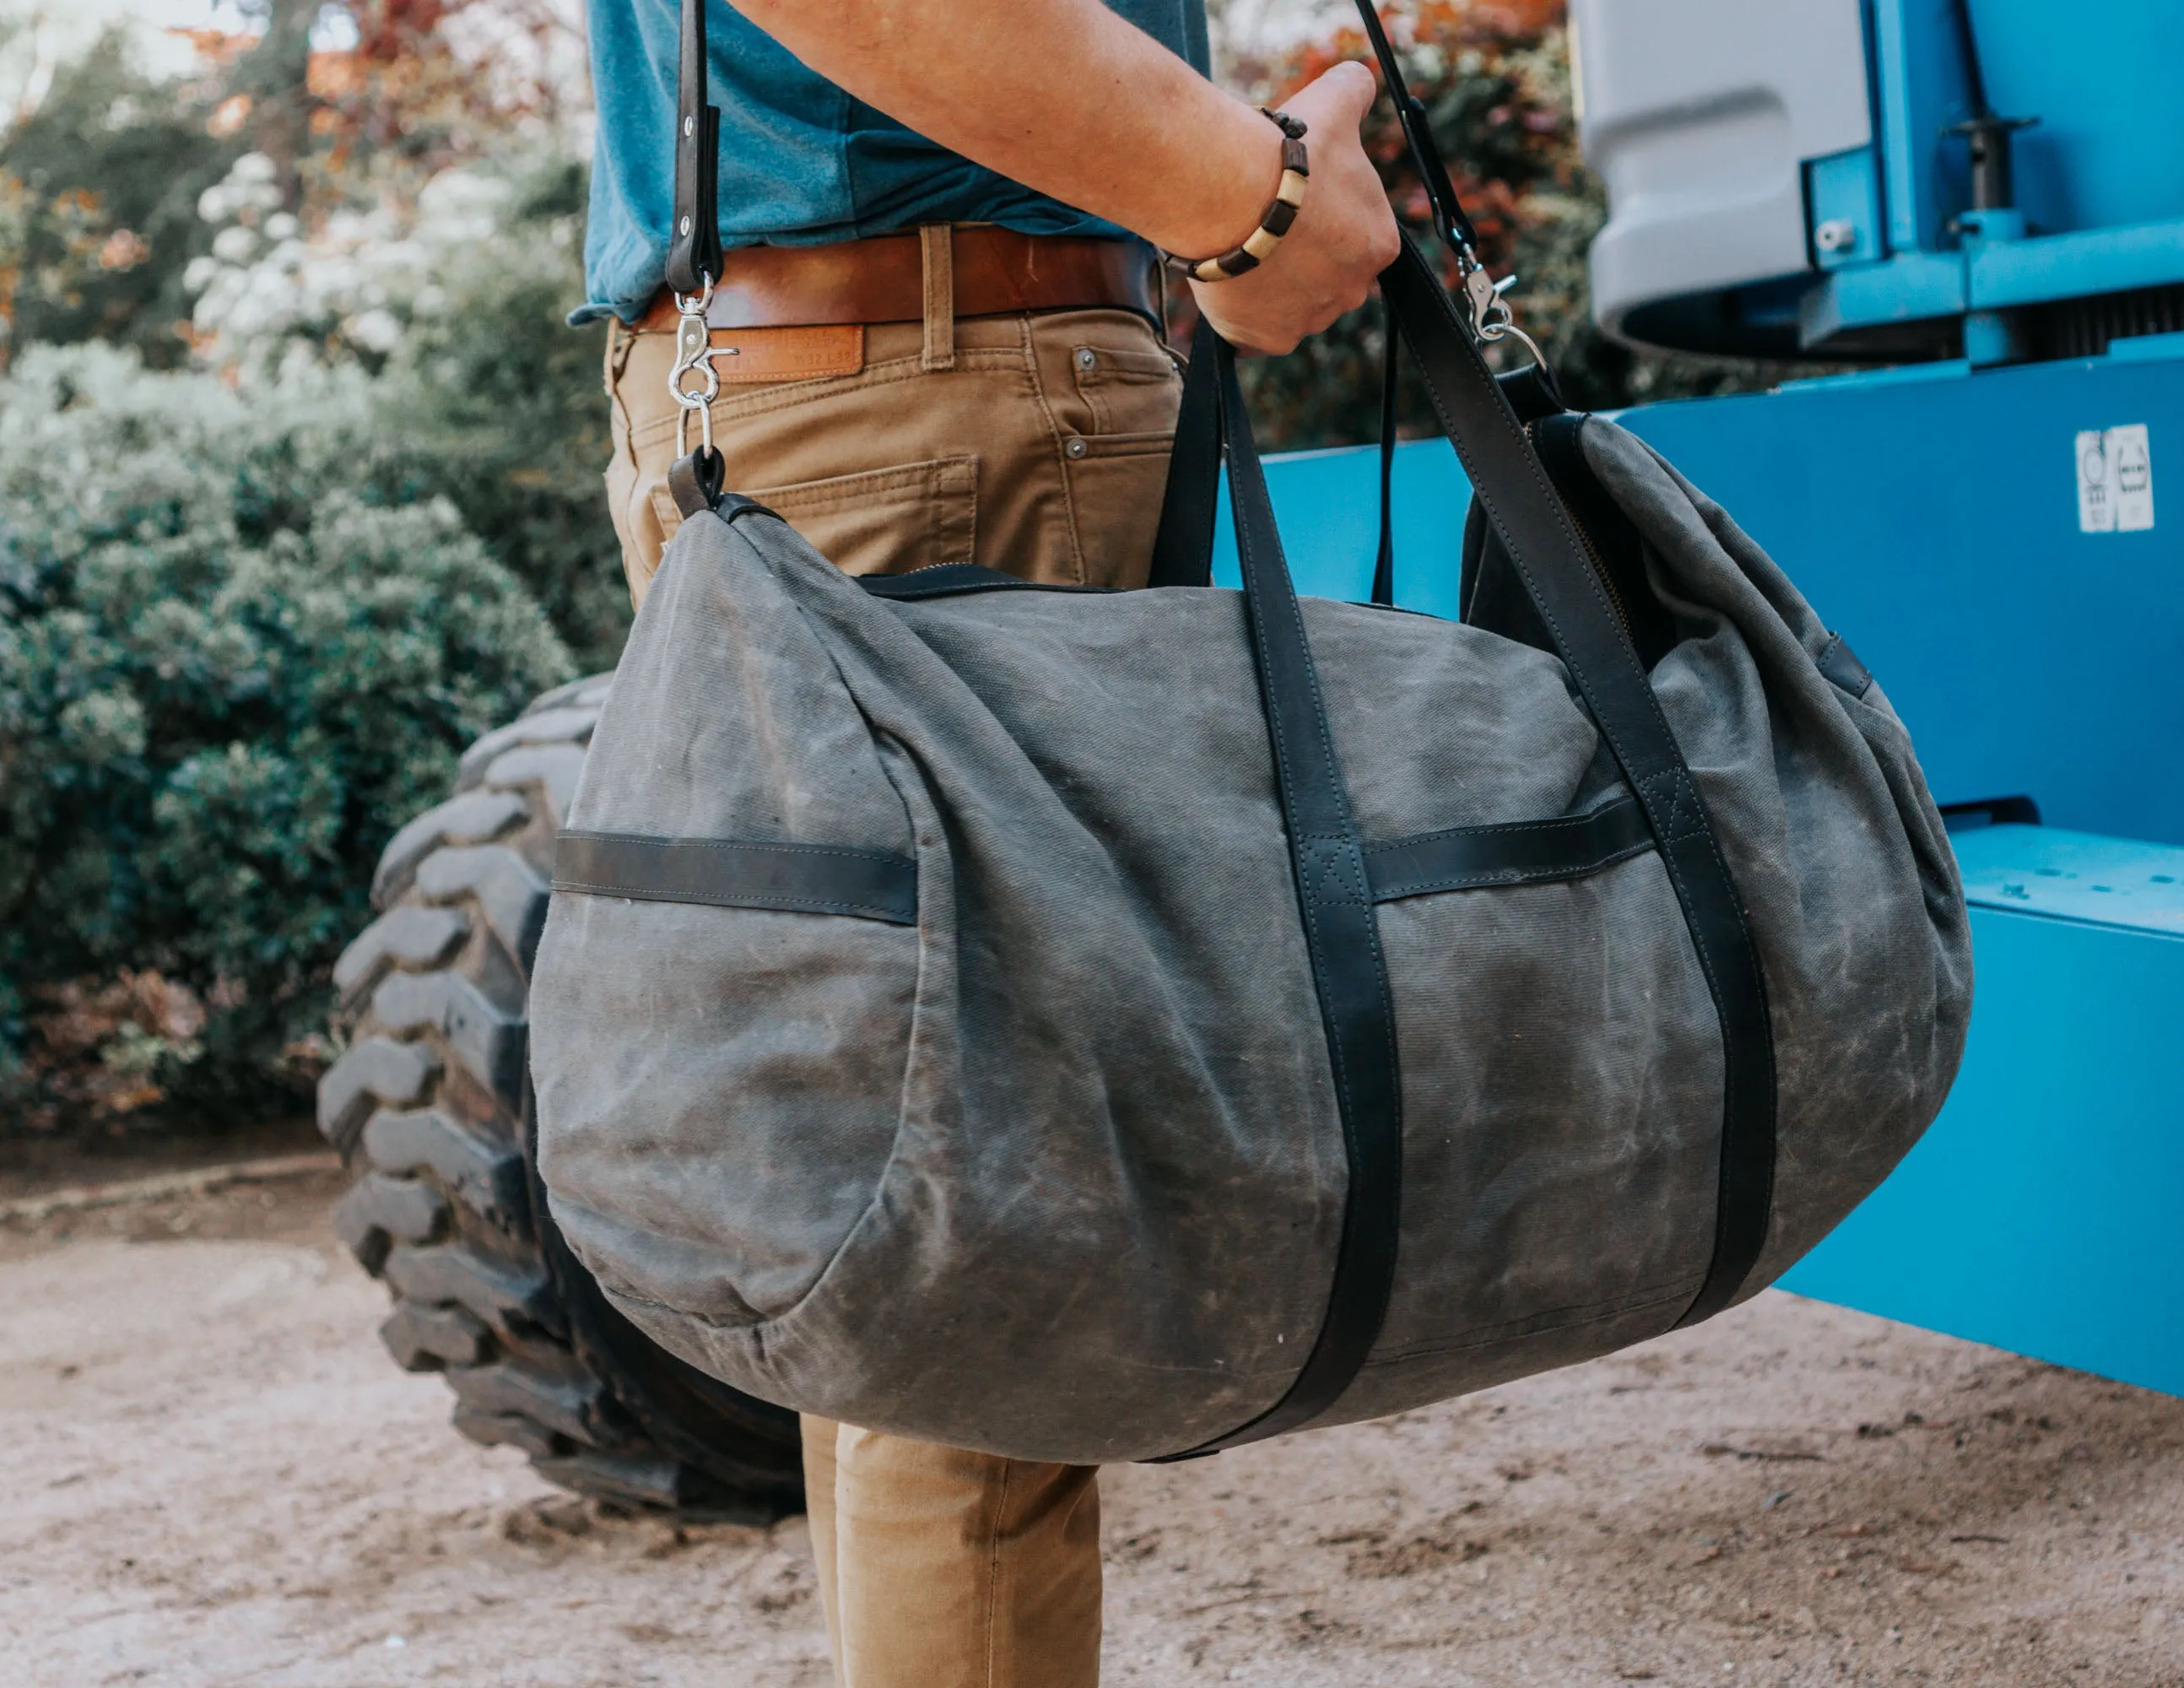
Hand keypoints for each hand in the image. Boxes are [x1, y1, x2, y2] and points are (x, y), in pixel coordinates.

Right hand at [1185, 63, 1401, 355]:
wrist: (1225, 191)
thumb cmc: (1283, 151)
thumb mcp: (1332, 103)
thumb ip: (1355, 91)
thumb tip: (1359, 84)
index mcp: (1380, 244)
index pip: (1360, 241)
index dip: (1328, 224)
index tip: (1300, 208)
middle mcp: (1352, 290)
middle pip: (1331, 280)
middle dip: (1308, 262)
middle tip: (1271, 229)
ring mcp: (1310, 319)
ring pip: (1295, 308)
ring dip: (1276, 288)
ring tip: (1245, 250)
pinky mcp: (1268, 339)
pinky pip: (1260, 334)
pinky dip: (1246, 315)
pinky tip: (1232, 281)